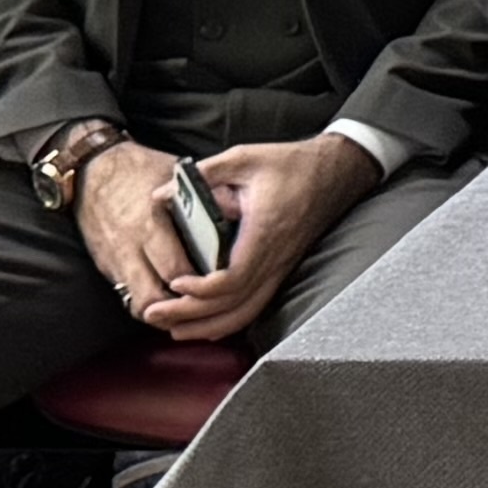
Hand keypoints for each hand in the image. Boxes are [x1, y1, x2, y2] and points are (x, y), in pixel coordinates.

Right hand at [75, 141, 212, 321]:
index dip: (199, 285)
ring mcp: (115, 260)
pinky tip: (168, 298)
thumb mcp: (175, 176)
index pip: (176, 270)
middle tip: (205, 308)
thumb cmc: (141, 169)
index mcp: (151, 222)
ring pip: (138, 304)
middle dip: (180, 308)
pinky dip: (147, 301)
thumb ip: (204, 196)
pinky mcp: (105, 265)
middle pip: (154, 297)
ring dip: (162, 312)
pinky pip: (126, 295)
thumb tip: (239, 210)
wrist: (92, 168)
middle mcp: (130, 246)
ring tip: (187, 310)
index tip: (220, 287)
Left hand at [137, 128, 383, 344]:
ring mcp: (279, 268)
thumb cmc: (290, 164)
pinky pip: (254, 307)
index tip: (174, 283)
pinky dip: (228, 322)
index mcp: (263, 233)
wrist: (334, 172)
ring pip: (244, 313)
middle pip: (232, 305)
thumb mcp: (244, 158)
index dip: (201, 289)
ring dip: (207, 326)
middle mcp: (274, 258)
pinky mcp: (280, 271)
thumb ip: (202, 173)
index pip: (233, 279)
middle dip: (190, 315)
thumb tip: (162, 193)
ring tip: (173, 329)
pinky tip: (206, 326)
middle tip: (153, 313)